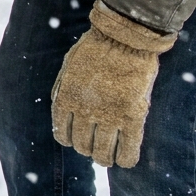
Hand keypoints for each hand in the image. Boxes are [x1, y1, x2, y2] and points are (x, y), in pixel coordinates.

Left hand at [51, 1, 176, 166]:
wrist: (125, 35)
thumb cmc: (97, 47)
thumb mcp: (69, 66)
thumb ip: (63, 89)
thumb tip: (62, 111)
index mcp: (66, 98)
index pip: (62, 134)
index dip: (69, 139)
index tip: (77, 138)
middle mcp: (85, 111)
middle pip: (82, 146)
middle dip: (87, 148)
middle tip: (96, 146)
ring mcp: (109, 115)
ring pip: (102, 153)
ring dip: (104, 158)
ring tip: (109, 156)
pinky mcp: (133, 116)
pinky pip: (128, 150)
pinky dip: (126, 159)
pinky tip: (125, 160)